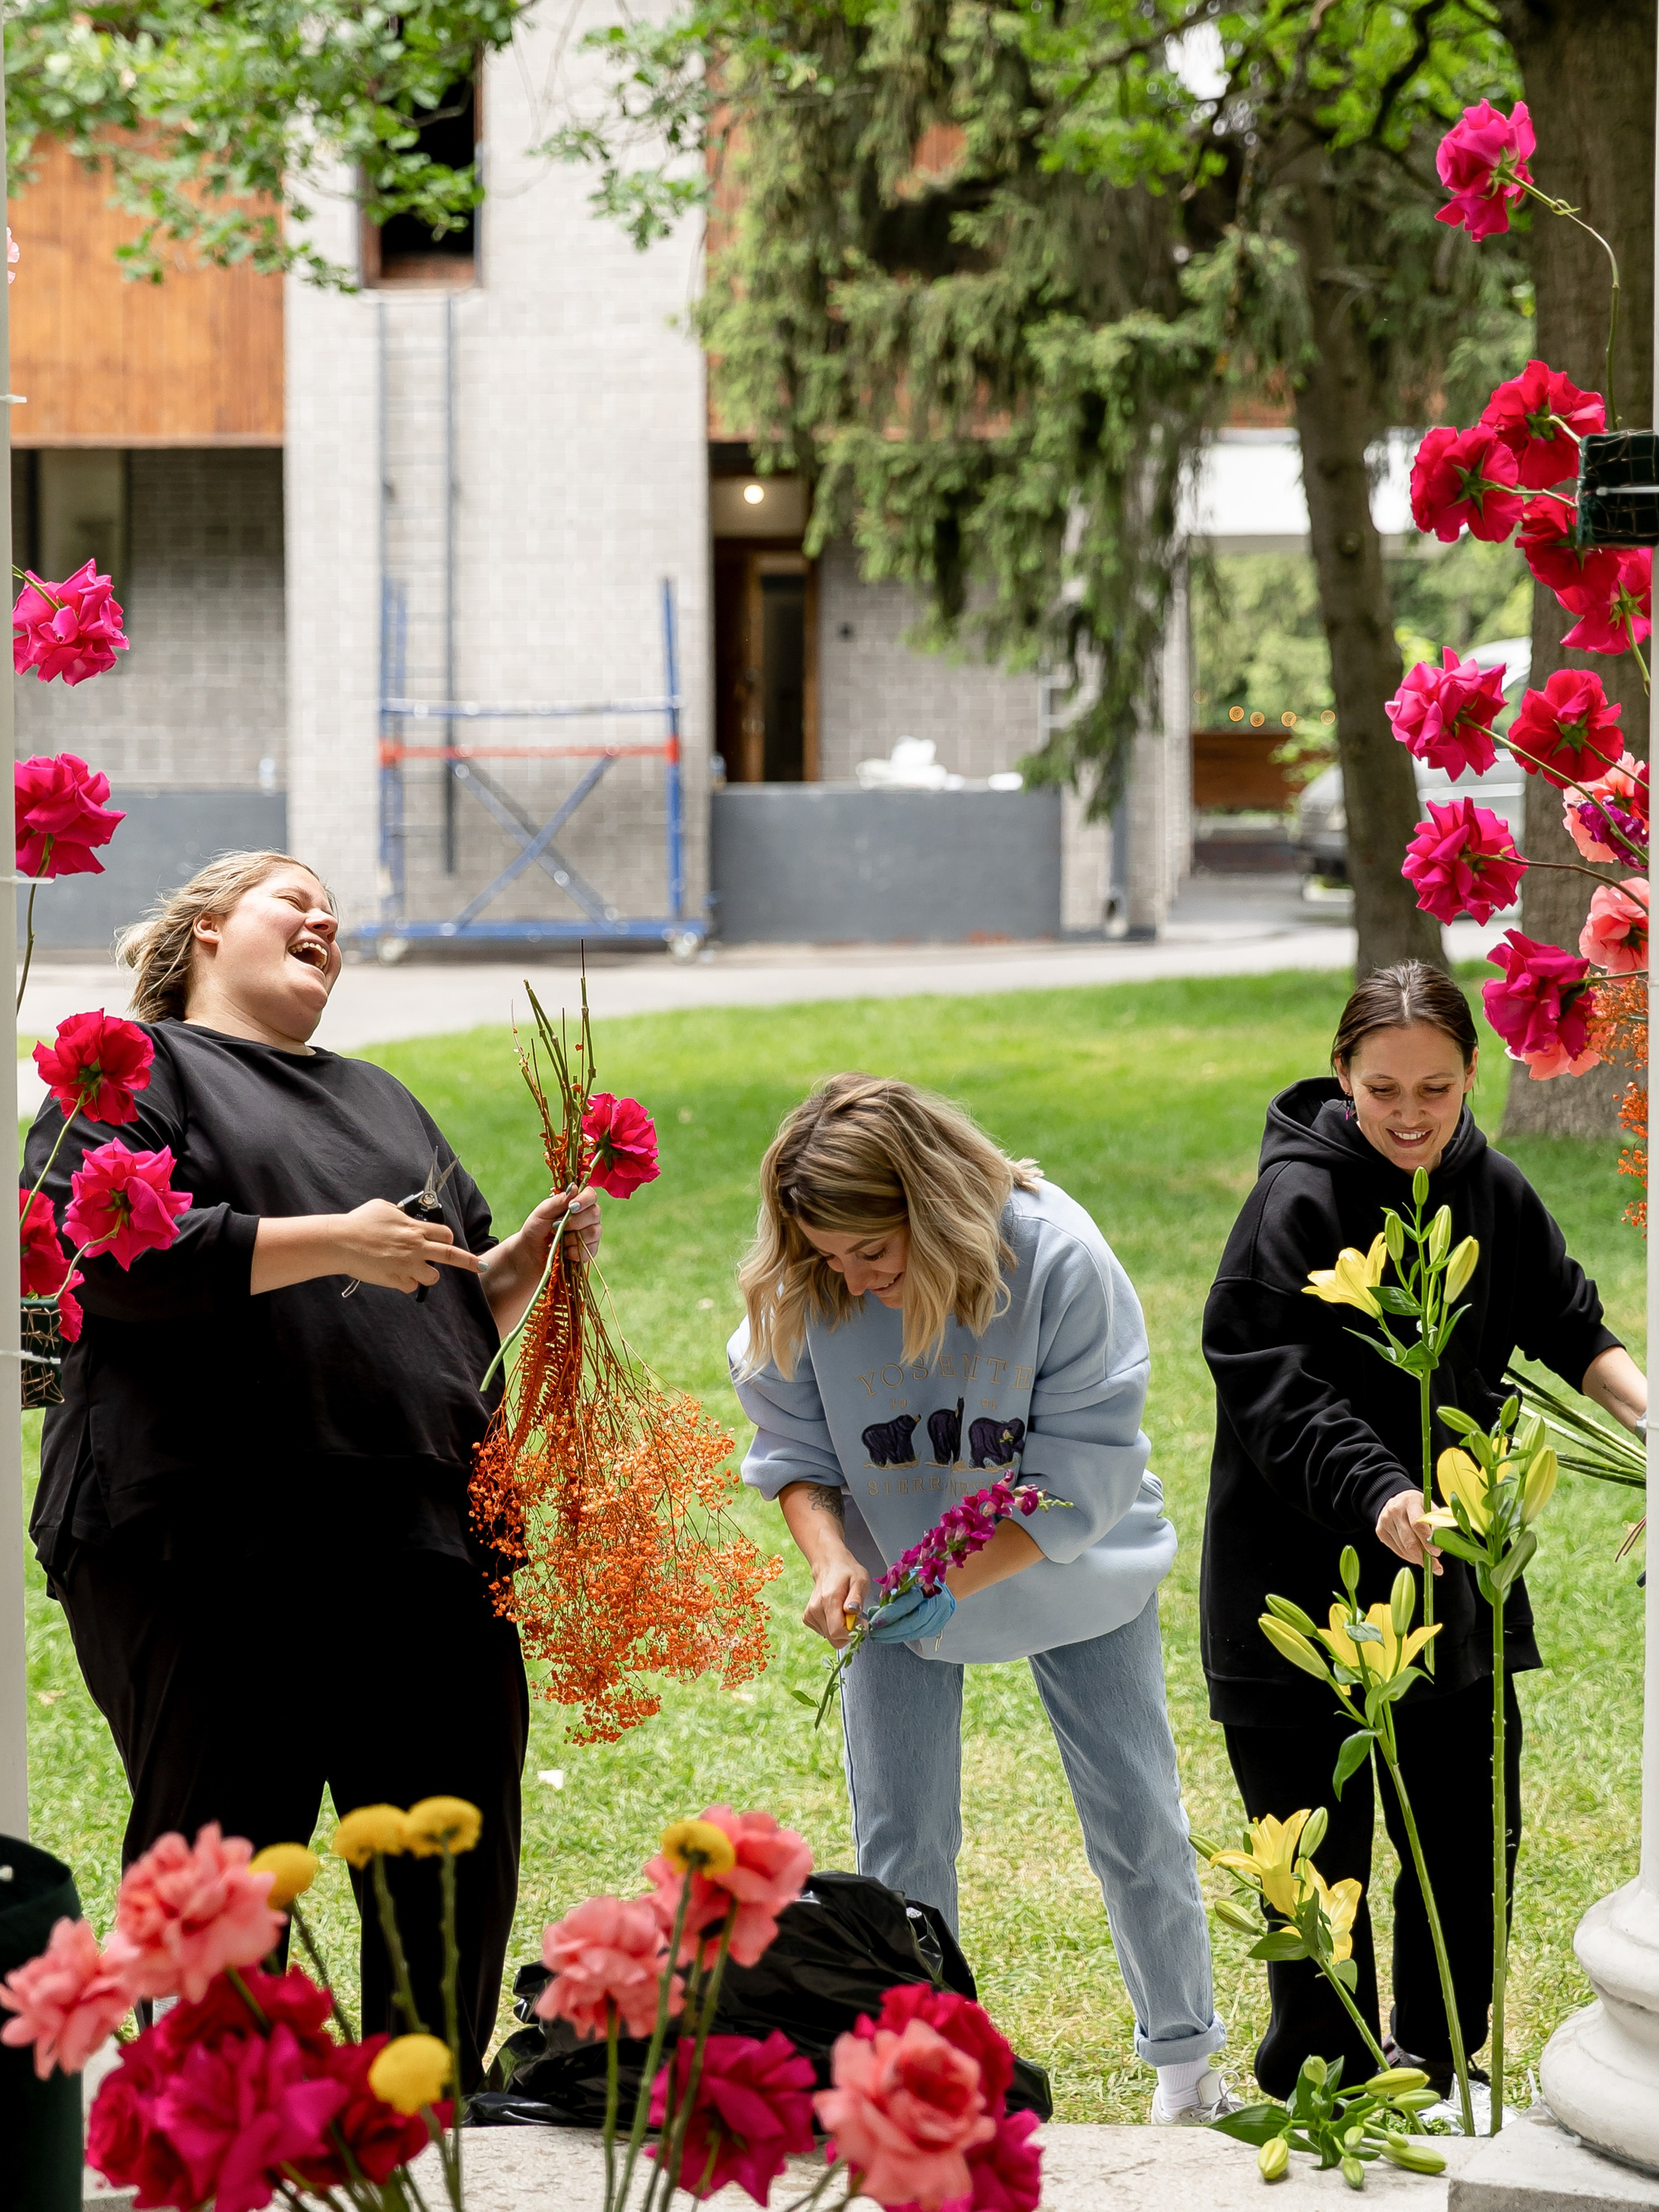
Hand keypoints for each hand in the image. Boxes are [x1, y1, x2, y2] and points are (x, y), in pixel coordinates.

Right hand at [331, 1199, 482, 1294]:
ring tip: (413, 1269)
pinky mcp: (396, 1280)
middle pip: (451, 1256)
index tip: (446, 1242)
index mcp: (415, 1229)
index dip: (446, 1239)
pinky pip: (410, 1286)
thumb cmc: (360, 1222)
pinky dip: (405, 1282)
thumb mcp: (384, 1207)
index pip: (445, 1235)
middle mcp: (416, 1247)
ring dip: (427, 1274)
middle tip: (481, 1266)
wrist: (341, 1242)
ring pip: (433, 1277)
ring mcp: (407, 1266)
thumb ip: (400, 1213)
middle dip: (470, 1262)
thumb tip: (404, 1215)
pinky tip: (393, 1274)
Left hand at [518, 1185, 601, 1264]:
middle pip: (595, 1213)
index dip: (585, 1200)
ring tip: (559, 1240)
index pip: (591, 1195)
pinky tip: (564, 1251)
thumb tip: (574, 1187)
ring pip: (594, 1232)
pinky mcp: (589, 1251)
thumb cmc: (536, 1228)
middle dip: (575, 1221)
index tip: (571, 1207)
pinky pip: (590, 1250)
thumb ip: (559, 1200)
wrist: (530, 1252)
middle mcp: (587, 1216)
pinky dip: (574, 1251)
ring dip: (573, 1238)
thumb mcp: (543, 1212)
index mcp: (577, 1202)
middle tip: (556, 1226)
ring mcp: (590, 1234)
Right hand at [802, 1550, 870, 1646]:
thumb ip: (857, 1597)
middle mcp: (815, 1608)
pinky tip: (836, 1613)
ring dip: (841, 1629)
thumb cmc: (847, 1572)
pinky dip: (833, 1628)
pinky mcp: (807, 1618)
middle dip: (848, 1633)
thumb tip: (853, 1611)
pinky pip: (824, 1634)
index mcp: (829, 1599)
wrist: (829, 1565)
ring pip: (830, 1638)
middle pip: (834, 1639)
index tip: (861, 1621)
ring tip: (844, 1611)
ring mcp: (810, 1614)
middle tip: (854, 1617)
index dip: (853, 1632)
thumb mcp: (860, 1580)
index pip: (837, 1631)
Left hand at [868, 1581, 956, 1644]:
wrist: (939, 1584)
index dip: (889, 1615)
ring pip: (914, 1632)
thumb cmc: (917, 1580)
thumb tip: (873, 1613)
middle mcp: (936, 1603)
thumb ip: (890, 1595)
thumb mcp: (903, 1581)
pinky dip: (902, 1636)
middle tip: (874, 1633)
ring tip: (878, 1635)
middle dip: (890, 1631)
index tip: (874, 1622)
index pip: (906, 1605)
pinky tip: (890, 1636)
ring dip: (894, 1636)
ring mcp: (939, 1616)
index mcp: (926, 1586)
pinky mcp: (937, 1626)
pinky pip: (917, 1635)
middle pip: (911, 1623)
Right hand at [1376, 1490, 1442, 1574]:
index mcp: (1410, 1502)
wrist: (1399, 1501)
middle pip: (1409, 1540)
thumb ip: (1438, 1523)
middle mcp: (1395, 1510)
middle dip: (1423, 1556)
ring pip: (1403, 1548)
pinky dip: (1408, 1556)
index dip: (1428, 1541)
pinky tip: (1416, 1555)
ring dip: (1417, 1558)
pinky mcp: (1380, 1530)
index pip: (1418, 1525)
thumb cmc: (1419, 1506)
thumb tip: (1441, 1543)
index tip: (1437, 1552)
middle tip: (1435, 1565)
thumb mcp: (1431, 1508)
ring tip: (1427, 1560)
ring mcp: (1385, 1521)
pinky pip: (1396, 1550)